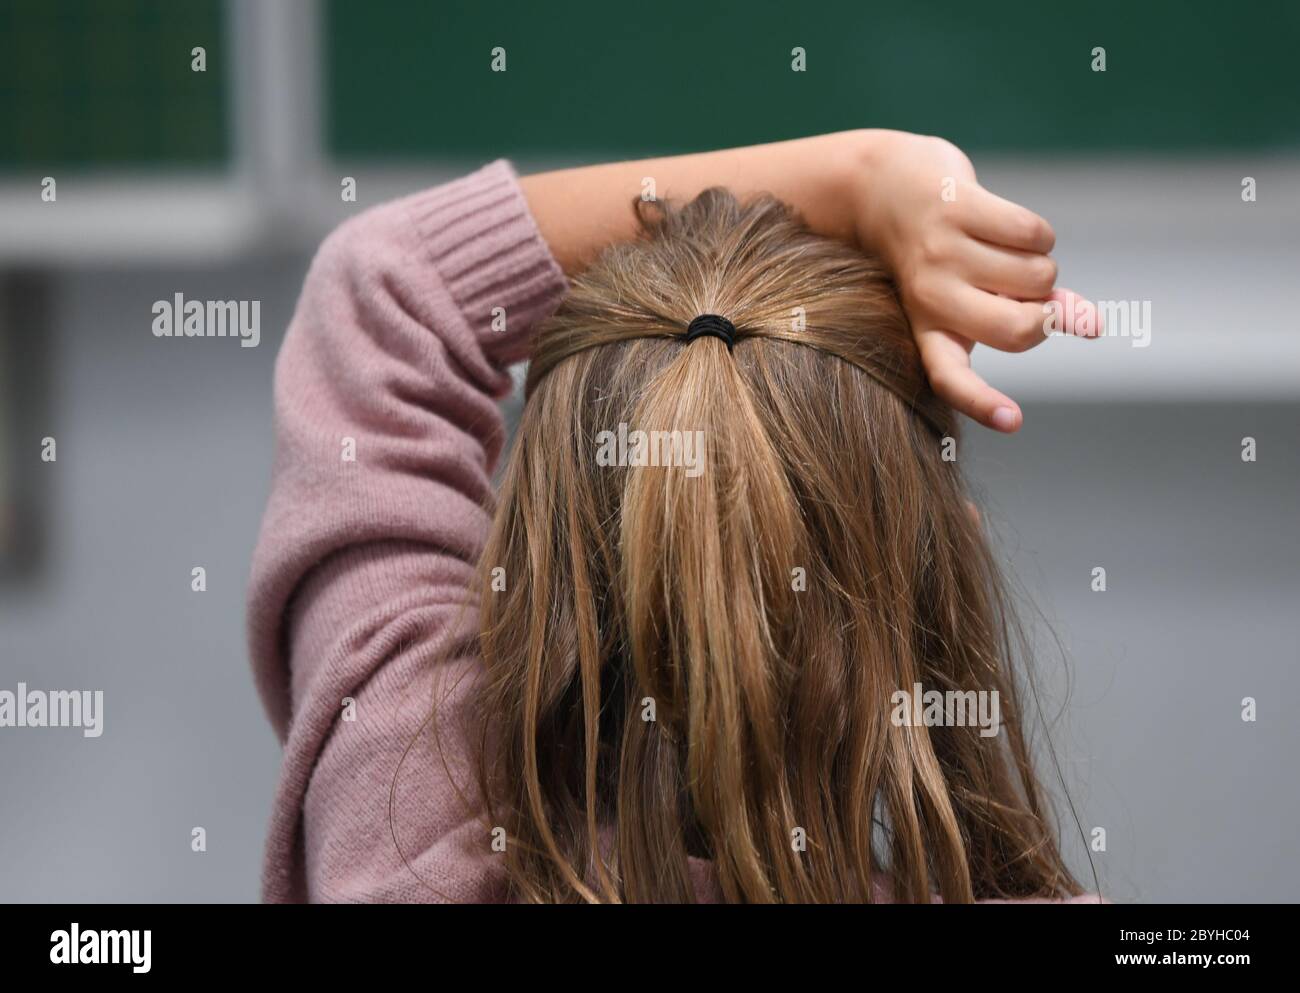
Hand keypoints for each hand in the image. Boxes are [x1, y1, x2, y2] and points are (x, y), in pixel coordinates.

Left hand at [851, 131, 1098, 431]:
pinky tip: (1006, 227)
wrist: (881, 189)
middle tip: (1031, 298)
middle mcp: (930, 297)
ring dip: (1041, 266)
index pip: (951, 378)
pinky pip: (1036, 234)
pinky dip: (1039, 235)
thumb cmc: (939, 254)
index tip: (1013, 421)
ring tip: (1005, 255)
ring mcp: (943, 250)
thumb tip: (1094, 324)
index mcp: (928, 331)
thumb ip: (1030, 313)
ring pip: (1039, 277)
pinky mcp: (959, 207)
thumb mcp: (969, 294)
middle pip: (1020, 330)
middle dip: (1046, 316)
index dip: (982, 402)